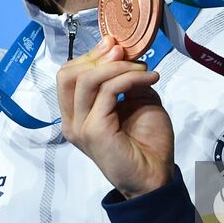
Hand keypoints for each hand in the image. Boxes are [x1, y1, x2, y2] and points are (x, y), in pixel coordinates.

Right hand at [58, 37, 172, 199]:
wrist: (156, 176)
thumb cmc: (146, 142)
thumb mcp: (134, 99)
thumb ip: (123, 79)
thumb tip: (120, 52)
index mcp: (76, 114)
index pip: (68, 75)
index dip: (90, 55)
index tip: (116, 46)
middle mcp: (72, 120)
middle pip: (67, 74)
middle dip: (97, 56)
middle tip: (123, 52)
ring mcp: (80, 127)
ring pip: (86, 79)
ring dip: (117, 66)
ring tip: (142, 67)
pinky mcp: (94, 131)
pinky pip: (108, 91)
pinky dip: (130, 78)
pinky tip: (149, 78)